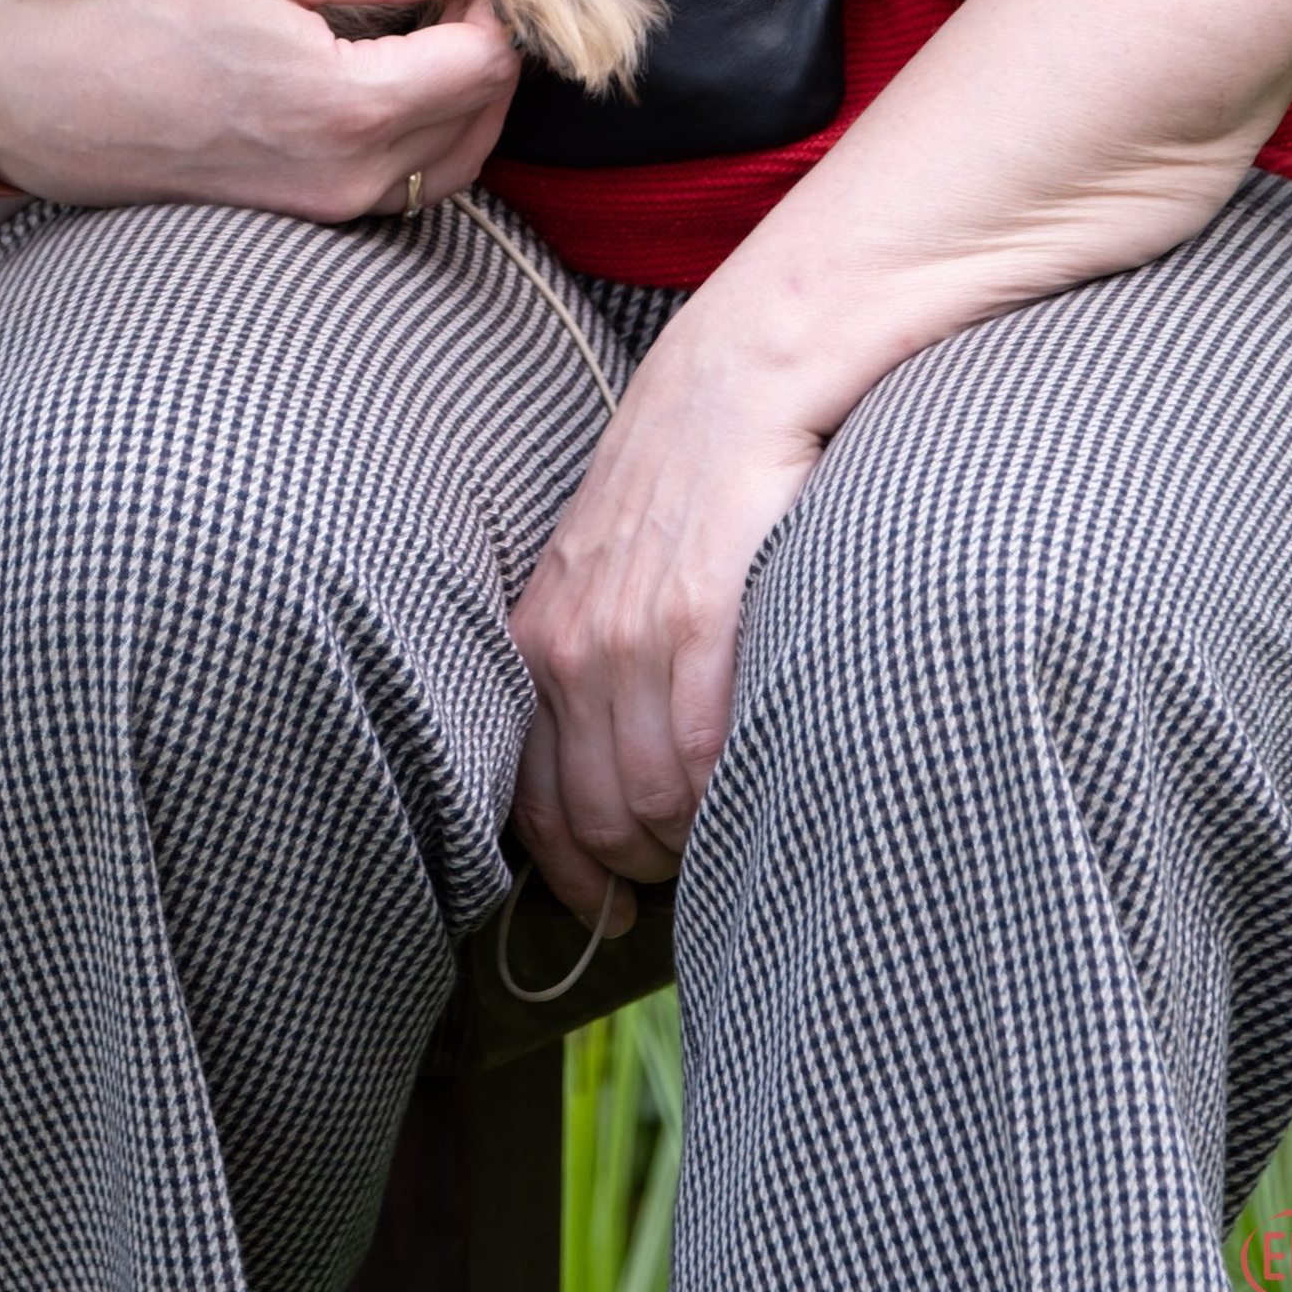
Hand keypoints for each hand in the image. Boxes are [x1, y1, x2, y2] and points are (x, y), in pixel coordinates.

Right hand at [0, 0, 517, 217]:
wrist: (73, 104)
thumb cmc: (161, 19)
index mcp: (352, 104)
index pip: (485, 61)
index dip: (490, 4)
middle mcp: (358, 172)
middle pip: (485, 113)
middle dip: (487, 46)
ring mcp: (340, 207)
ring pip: (461, 159)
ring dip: (470, 96)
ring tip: (431, 34)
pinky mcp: (322, 218)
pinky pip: (417, 183)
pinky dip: (435, 133)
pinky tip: (400, 82)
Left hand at [509, 321, 823, 925]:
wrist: (740, 377)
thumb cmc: (684, 484)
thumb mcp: (606, 571)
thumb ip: (598, 664)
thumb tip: (612, 781)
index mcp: (539, 638)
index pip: (535, 806)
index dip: (574, 880)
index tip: (610, 915)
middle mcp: (572, 643)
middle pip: (599, 820)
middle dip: (647, 871)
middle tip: (693, 872)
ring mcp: (633, 631)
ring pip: (653, 799)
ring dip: (696, 839)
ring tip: (734, 829)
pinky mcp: (701, 615)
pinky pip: (704, 749)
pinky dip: (729, 790)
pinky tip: (756, 786)